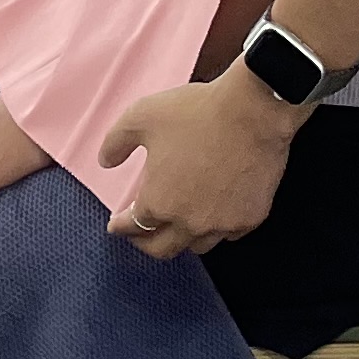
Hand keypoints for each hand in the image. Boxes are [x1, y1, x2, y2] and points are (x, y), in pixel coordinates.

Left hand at [99, 74, 300, 258]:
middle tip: (140, 236)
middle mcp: (189, 222)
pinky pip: (229, 234)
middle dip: (146, 243)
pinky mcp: (250, 217)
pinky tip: (214, 217)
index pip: (133, 226)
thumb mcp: (141, 116)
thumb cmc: (197, 112)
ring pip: (197, 245)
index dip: (121, 226)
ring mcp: (222, 223)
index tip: (116, 225)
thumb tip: (105, 161)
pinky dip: (218, 229)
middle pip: (162, 248)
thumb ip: (116, 142)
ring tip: (177, 227)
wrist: (253, 110)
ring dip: (183, 239)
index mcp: (159, 202)